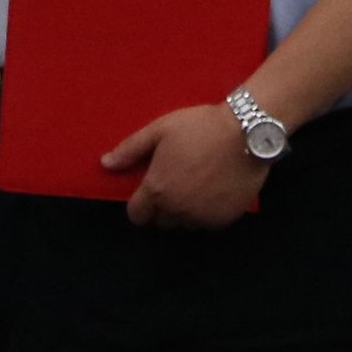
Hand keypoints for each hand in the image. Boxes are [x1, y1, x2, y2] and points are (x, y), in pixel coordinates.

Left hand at [100, 102, 267, 229]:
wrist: (246, 133)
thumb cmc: (198, 127)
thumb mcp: (159, 130)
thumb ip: (130, 150)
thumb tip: (105, 164)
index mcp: (157, 191)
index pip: (137, 216)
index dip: (139, 205)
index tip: (148, 191)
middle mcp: (178, 210)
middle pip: (161, 222)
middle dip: (162, 207)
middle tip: (175, 181)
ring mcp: (202, 218)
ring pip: (185, 224)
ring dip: (185, 211)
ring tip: (195, 184)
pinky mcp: (225, 220)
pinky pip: (208, 224)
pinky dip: (207, 213)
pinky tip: (213, 190)